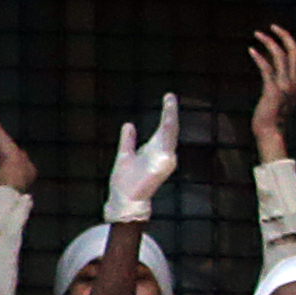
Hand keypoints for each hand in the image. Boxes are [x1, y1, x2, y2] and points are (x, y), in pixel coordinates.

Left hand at [104, 93, 179, 221]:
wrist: (124, 199)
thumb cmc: (125, 182)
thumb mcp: (124, 155)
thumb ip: (128, 140)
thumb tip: (128, 125)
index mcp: (155, 151)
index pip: (164, 130)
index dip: (166, 114)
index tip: (168, 98)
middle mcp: (163, 154)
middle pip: (170, 129)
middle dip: (170, 112)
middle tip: (170, 96)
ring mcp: (165, 160)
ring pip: (170, 134)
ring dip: (170, 117)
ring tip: (170, 102)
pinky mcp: (163, 164)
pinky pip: (166, 144)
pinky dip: (168, 130)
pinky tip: (168, 119)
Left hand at [247, 26, 295, 162]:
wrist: (270, 131)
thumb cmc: (273, 115)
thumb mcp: (281, 96)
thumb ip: (281, 82)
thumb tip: (272, 67)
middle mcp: (294, 83)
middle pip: (295, 53)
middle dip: (285, 36)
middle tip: (274, 26)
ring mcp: (284, 86)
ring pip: (281, 56)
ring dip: (269, 42)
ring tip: (258, 34)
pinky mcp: (273, 90)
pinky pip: (267, 69)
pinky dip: (259, 58)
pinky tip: (251, 50)